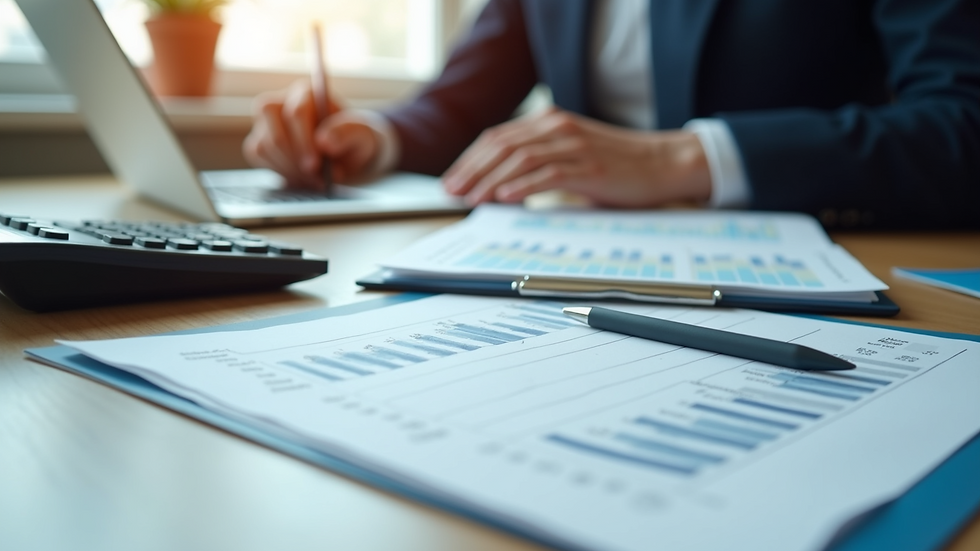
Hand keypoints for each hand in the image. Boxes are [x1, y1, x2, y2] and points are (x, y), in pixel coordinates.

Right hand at [243, 79, 381, 188]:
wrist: (349, 157)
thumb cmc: (356, 139)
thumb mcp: (364, 135)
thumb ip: (348, 133)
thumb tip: (324, 141)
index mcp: (307, 93)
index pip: (296, 112)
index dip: (305, 140)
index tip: (316, 164)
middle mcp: (282, 103)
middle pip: (275, 132)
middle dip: (296, 160)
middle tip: (316, 178)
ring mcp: (267, 123)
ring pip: (264, 146)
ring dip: (290, 169)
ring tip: (316, 179)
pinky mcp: (260, 142)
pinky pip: (258, 157)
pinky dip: (280, 171)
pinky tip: (301, 177)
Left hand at [442, 107, 711, 206]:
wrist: (663, 163)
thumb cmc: (617, 164)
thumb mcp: (572, 155)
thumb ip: (540, 162)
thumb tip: (500, 187)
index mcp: (551, 122)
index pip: (498, 137)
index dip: (470, 159)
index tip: (452, 181)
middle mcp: (558, 128)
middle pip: (503, 146)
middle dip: (472, 170)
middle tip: (452, 192)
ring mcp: (575, 146)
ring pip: (521, 159)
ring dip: (492, 180)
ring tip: (473, 198)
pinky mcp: (590, 168)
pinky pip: (549, 174)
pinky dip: (523, 186)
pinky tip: (506, 198)